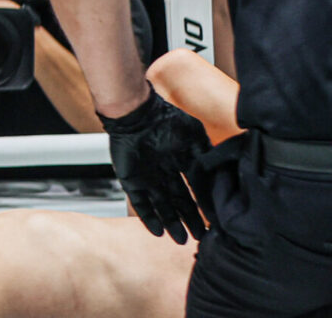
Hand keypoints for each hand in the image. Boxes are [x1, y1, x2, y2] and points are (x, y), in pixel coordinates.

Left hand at [102, 91, 211, 243]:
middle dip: (189, 220)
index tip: (215, 222)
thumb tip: (221, 181)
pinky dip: (148, 217)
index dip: (203, 206)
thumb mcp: (195, 140)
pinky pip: (140, 203)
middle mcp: (165, 174)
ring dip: (171, 223)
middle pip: (179, 202)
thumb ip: (207, 159)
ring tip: (181, 240)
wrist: (136, 113)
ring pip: (161, 206)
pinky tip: (158, 232)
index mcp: (181, 163)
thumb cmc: (167, 121)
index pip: (194, 191)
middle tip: (200, 238)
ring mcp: (147, 178)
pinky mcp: (131, 181)